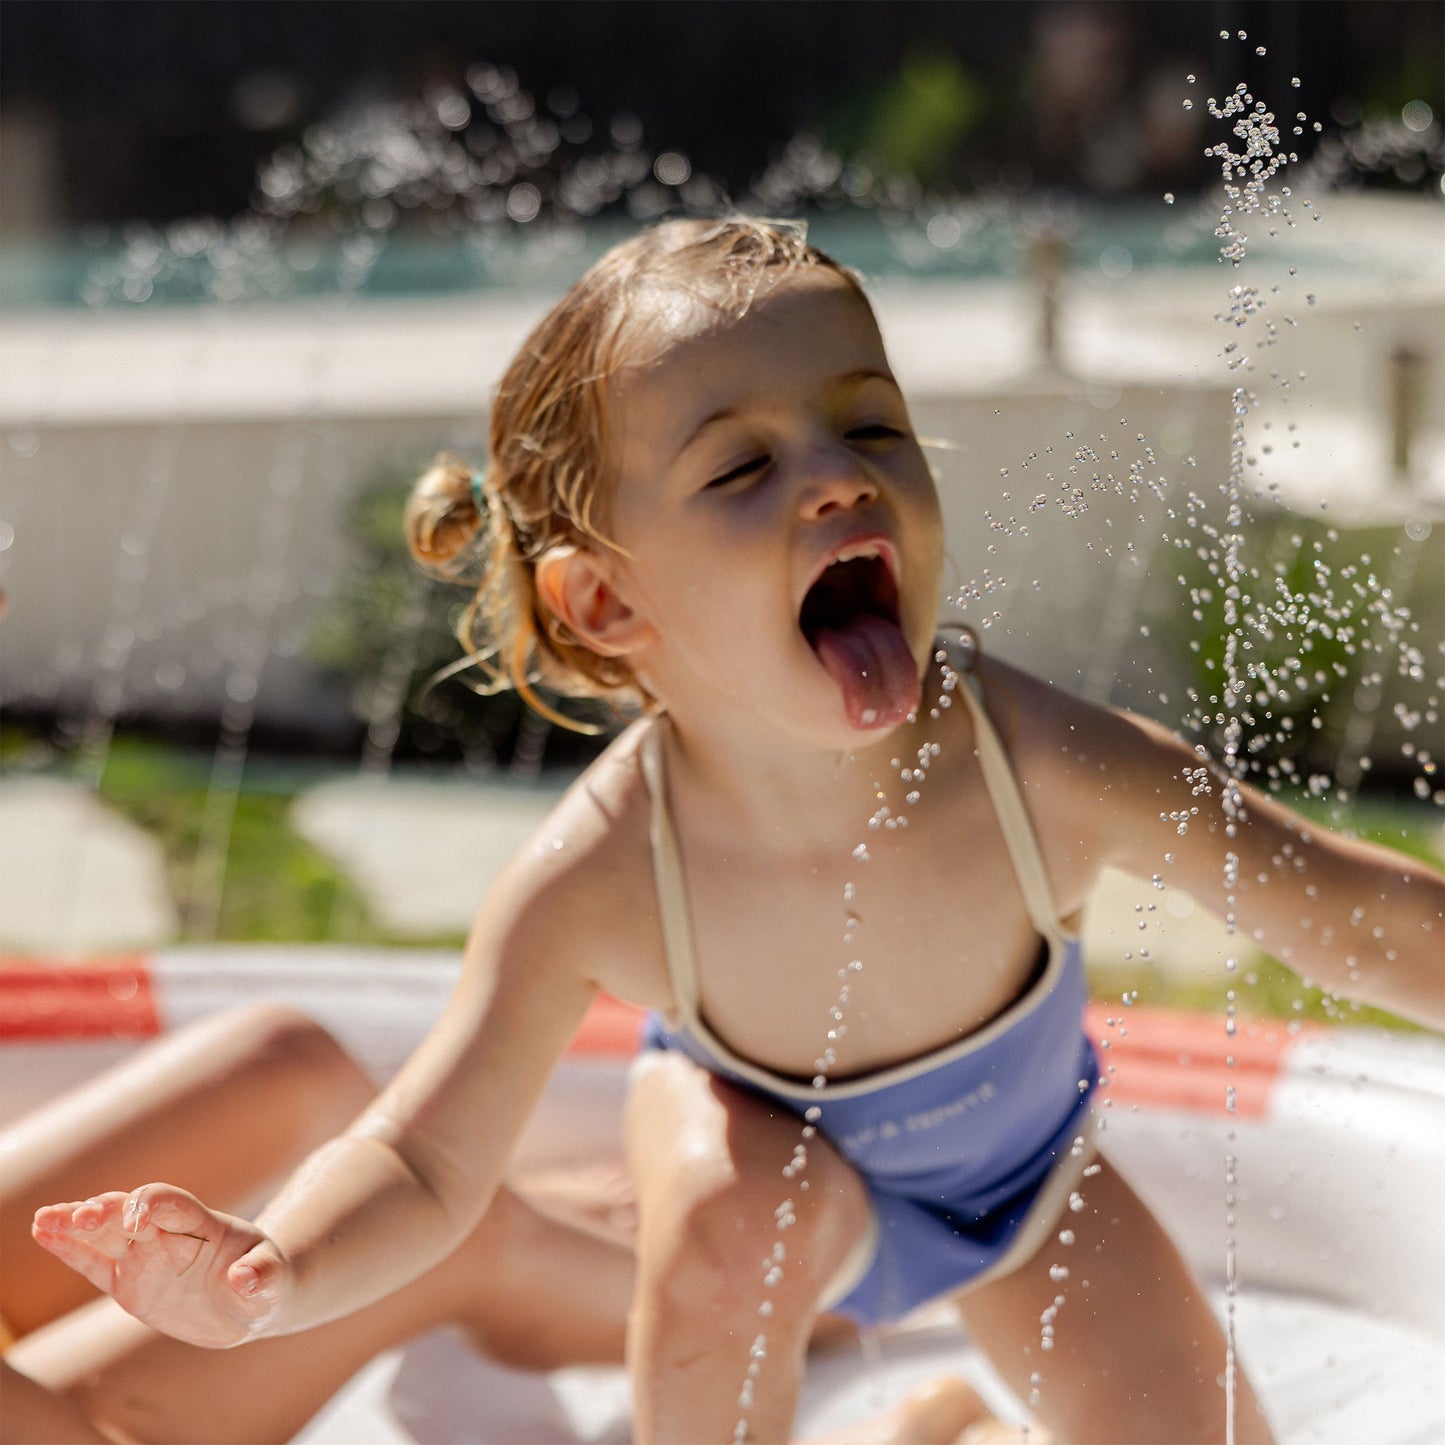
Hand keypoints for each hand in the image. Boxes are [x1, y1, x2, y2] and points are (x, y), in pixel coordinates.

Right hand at [32, 1184, 288, 1347]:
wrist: (249, 1300)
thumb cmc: (265, 1282)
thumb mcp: (272, 1281)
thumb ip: (263, 1276)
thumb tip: (246, 1278)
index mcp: (203, 1225)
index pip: (173, 1203)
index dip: (152, 1205)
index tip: (136, 1221)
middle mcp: (168, 1234)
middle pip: (131, 1213)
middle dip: (107, 1211)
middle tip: (80, 1216)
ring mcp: (145, 1255)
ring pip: (105, 1235)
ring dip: (76, 1225)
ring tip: (45, 1220)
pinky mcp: (127, 1281)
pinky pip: (93, 1263)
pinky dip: (69, 1249)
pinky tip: (44, 1233)